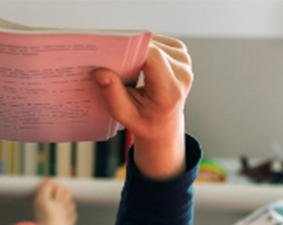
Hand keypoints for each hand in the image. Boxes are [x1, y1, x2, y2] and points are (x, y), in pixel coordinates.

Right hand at [92, 35, 192, 179]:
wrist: (165, 124)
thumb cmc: (146, 122)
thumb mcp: (124, 115)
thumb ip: (112, 94)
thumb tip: (99, 71)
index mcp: (171, 90)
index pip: (152, 58)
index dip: (130, 50)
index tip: (109, 51)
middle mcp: (182, 72)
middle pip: (151, 48)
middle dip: (128, 51)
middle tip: (108, 59)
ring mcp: (183, 60)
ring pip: (152, 42)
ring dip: (135, 50)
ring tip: (124, 67)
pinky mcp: (180, 52)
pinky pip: (156, 42)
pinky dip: (142, 49)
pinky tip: (135, 62)